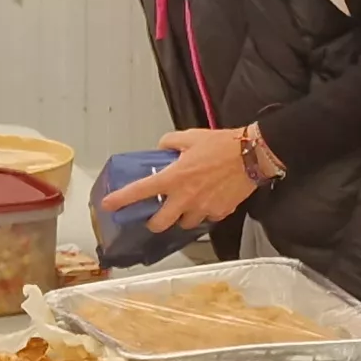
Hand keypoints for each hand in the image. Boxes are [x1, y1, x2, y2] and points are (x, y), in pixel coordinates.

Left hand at [101, 127, 272, 233]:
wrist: (252, 155)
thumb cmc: (222, 145)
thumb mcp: (190, 136)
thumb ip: (170, 142)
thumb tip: (162, 149)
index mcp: (173, 178)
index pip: (140, 191)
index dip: (120, 200)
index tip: (108, 205)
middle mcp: (185, 198)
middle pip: (159, 223)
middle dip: (154, 222)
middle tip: (155, 215)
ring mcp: (202, 208)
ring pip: (184, 224)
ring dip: (181, 218)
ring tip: (186, 206)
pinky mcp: (220, 212)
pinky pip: (206, 218)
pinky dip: (204, 213)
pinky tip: (207, 202)